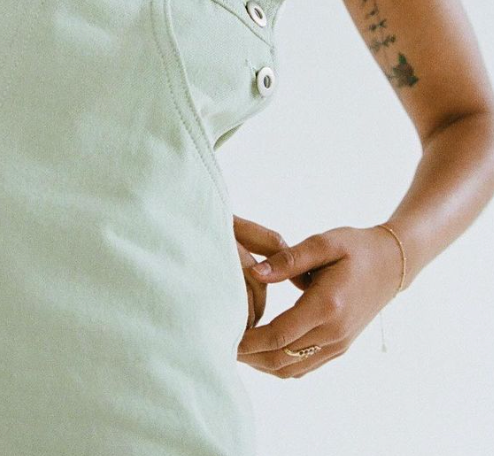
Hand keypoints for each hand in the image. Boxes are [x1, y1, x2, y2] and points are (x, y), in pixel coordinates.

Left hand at [236, 225, 402, 377]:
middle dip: (248, 356)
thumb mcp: (323, 243)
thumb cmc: (355, 247)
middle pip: (281, 358)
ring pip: (291, 369)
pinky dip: (279, 364)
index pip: (279, 335)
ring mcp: (338, 344)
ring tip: (234, 348)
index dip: (248, 340)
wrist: (393, 264)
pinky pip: (304, 366)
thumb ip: (288, 259)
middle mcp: (334, 332)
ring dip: (260, 364)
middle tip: (219, 344)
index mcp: (327, 306)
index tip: (222, 335)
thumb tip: (255, 273)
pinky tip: (260, 350)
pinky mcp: (339, 347)